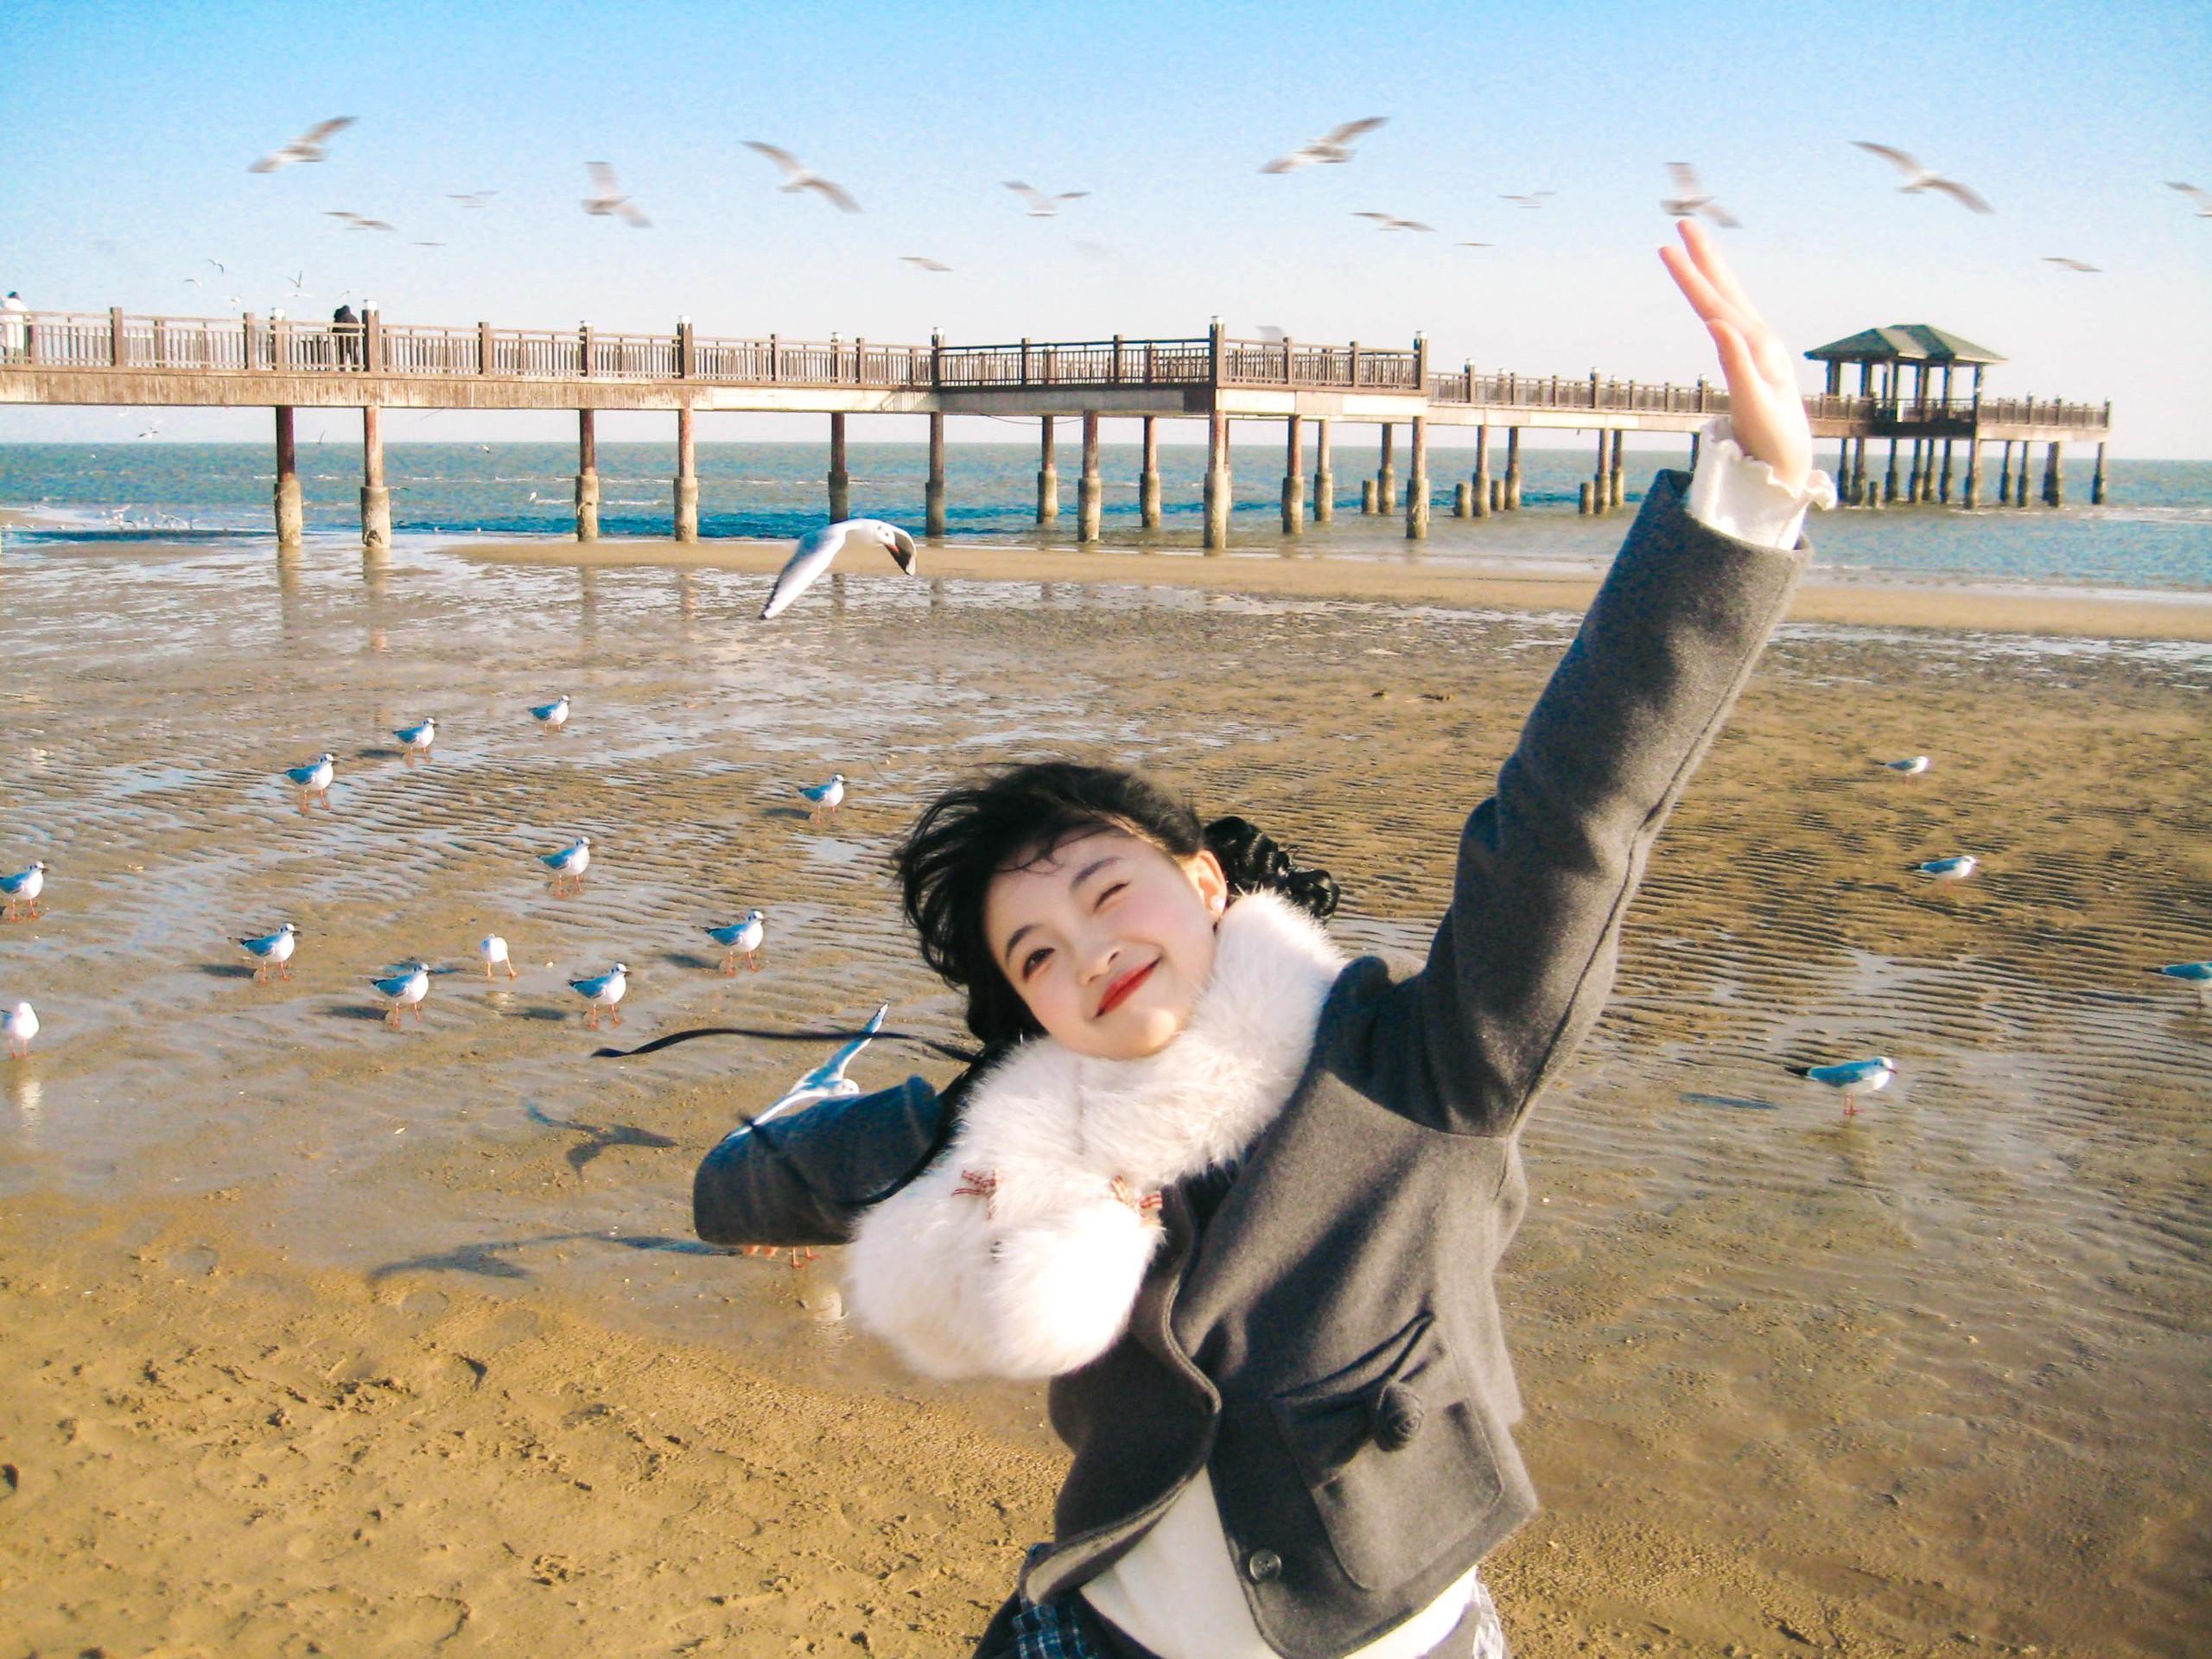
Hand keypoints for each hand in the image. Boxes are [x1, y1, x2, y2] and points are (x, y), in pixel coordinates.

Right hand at [1659, 220, 1810, 491]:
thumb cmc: (1773, 438)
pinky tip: (1713, 292)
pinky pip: (1733, 315)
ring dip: (1713, 271)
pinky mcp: (1757, 356)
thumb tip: (1717, 323)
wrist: (1793, 458)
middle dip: (1704, 257)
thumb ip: (1738, 365)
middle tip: (1684, 224)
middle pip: (1726, 290)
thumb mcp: (1755, 406)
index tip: (1666, 249)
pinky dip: (1720, 295)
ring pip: (1731, 299)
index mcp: (1757, 348)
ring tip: (1695, 246)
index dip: (1690, 277)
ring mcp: (1761, 346)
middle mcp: (1761, 340)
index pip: (1714, 304)